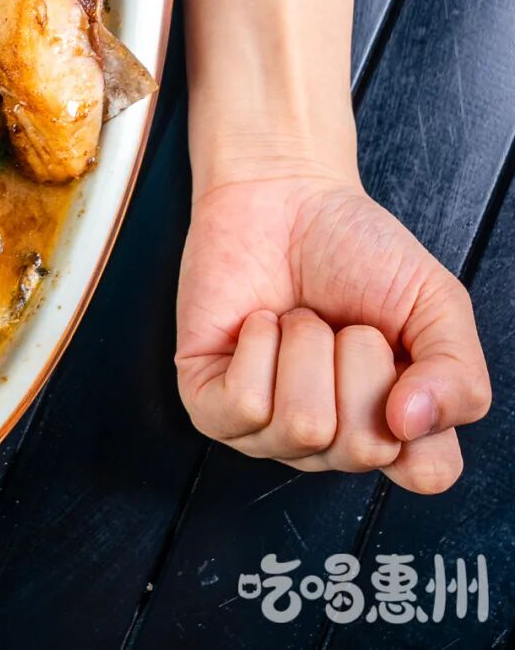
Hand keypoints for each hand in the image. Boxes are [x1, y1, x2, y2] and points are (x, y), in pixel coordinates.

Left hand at [175, 165, 490, 492]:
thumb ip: (458, 372)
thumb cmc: (356, 250)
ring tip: (300, 317)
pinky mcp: (212, 408)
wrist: (284, 195)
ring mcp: (269, 434)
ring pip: (304, 425)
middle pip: (364, 446)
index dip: (421, 410)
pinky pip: (245, 404)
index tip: (399, 346)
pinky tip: (261, 322)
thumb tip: (411, 424)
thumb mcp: (435, 301)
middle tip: (342, 321)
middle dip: (358, 356)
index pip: (428, 474)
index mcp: (392, 431)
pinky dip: (259, 343)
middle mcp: (332, 445)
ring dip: (307, 345)